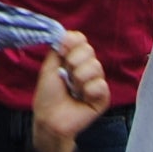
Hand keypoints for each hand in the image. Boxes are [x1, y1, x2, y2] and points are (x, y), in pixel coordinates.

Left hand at [30, 32, 109, 148]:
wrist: (50, 118)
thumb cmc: (48, 95)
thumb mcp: (49, 67)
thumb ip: (58, 48)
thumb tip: (65, 33)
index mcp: (74, 58)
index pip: (81, 39)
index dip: (72, 42)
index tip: (61, 51)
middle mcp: (87, 68)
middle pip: (89, 50)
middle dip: (72, 62)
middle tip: (65, 76)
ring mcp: (96, 82)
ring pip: (95, 67)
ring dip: (78, 78)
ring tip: (72, 89)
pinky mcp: (103, 97)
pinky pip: (100, 85)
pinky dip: (88, 91)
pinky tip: (82, 98)